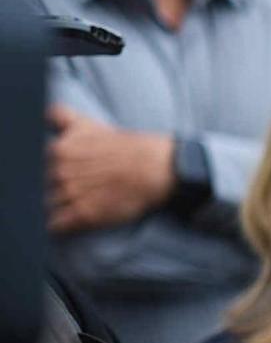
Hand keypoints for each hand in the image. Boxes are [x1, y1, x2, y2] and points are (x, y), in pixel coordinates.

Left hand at [45, 104, 173, 232]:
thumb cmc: (127, 147)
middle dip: (59, 190)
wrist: (156, 168)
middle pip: (46, 188)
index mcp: (58, 150)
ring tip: (79, 206)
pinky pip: (56, 226)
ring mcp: (70, 194)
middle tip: (81, 190)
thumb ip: (63, 117)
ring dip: (61, 208)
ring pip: (50, 207)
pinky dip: (60, 228)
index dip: (58, 173)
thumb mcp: (92, 125)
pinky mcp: (83, 214)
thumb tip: (47, 114)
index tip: (72, 176)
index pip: (42, 168)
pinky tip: (71, 224)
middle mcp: (59, 173)